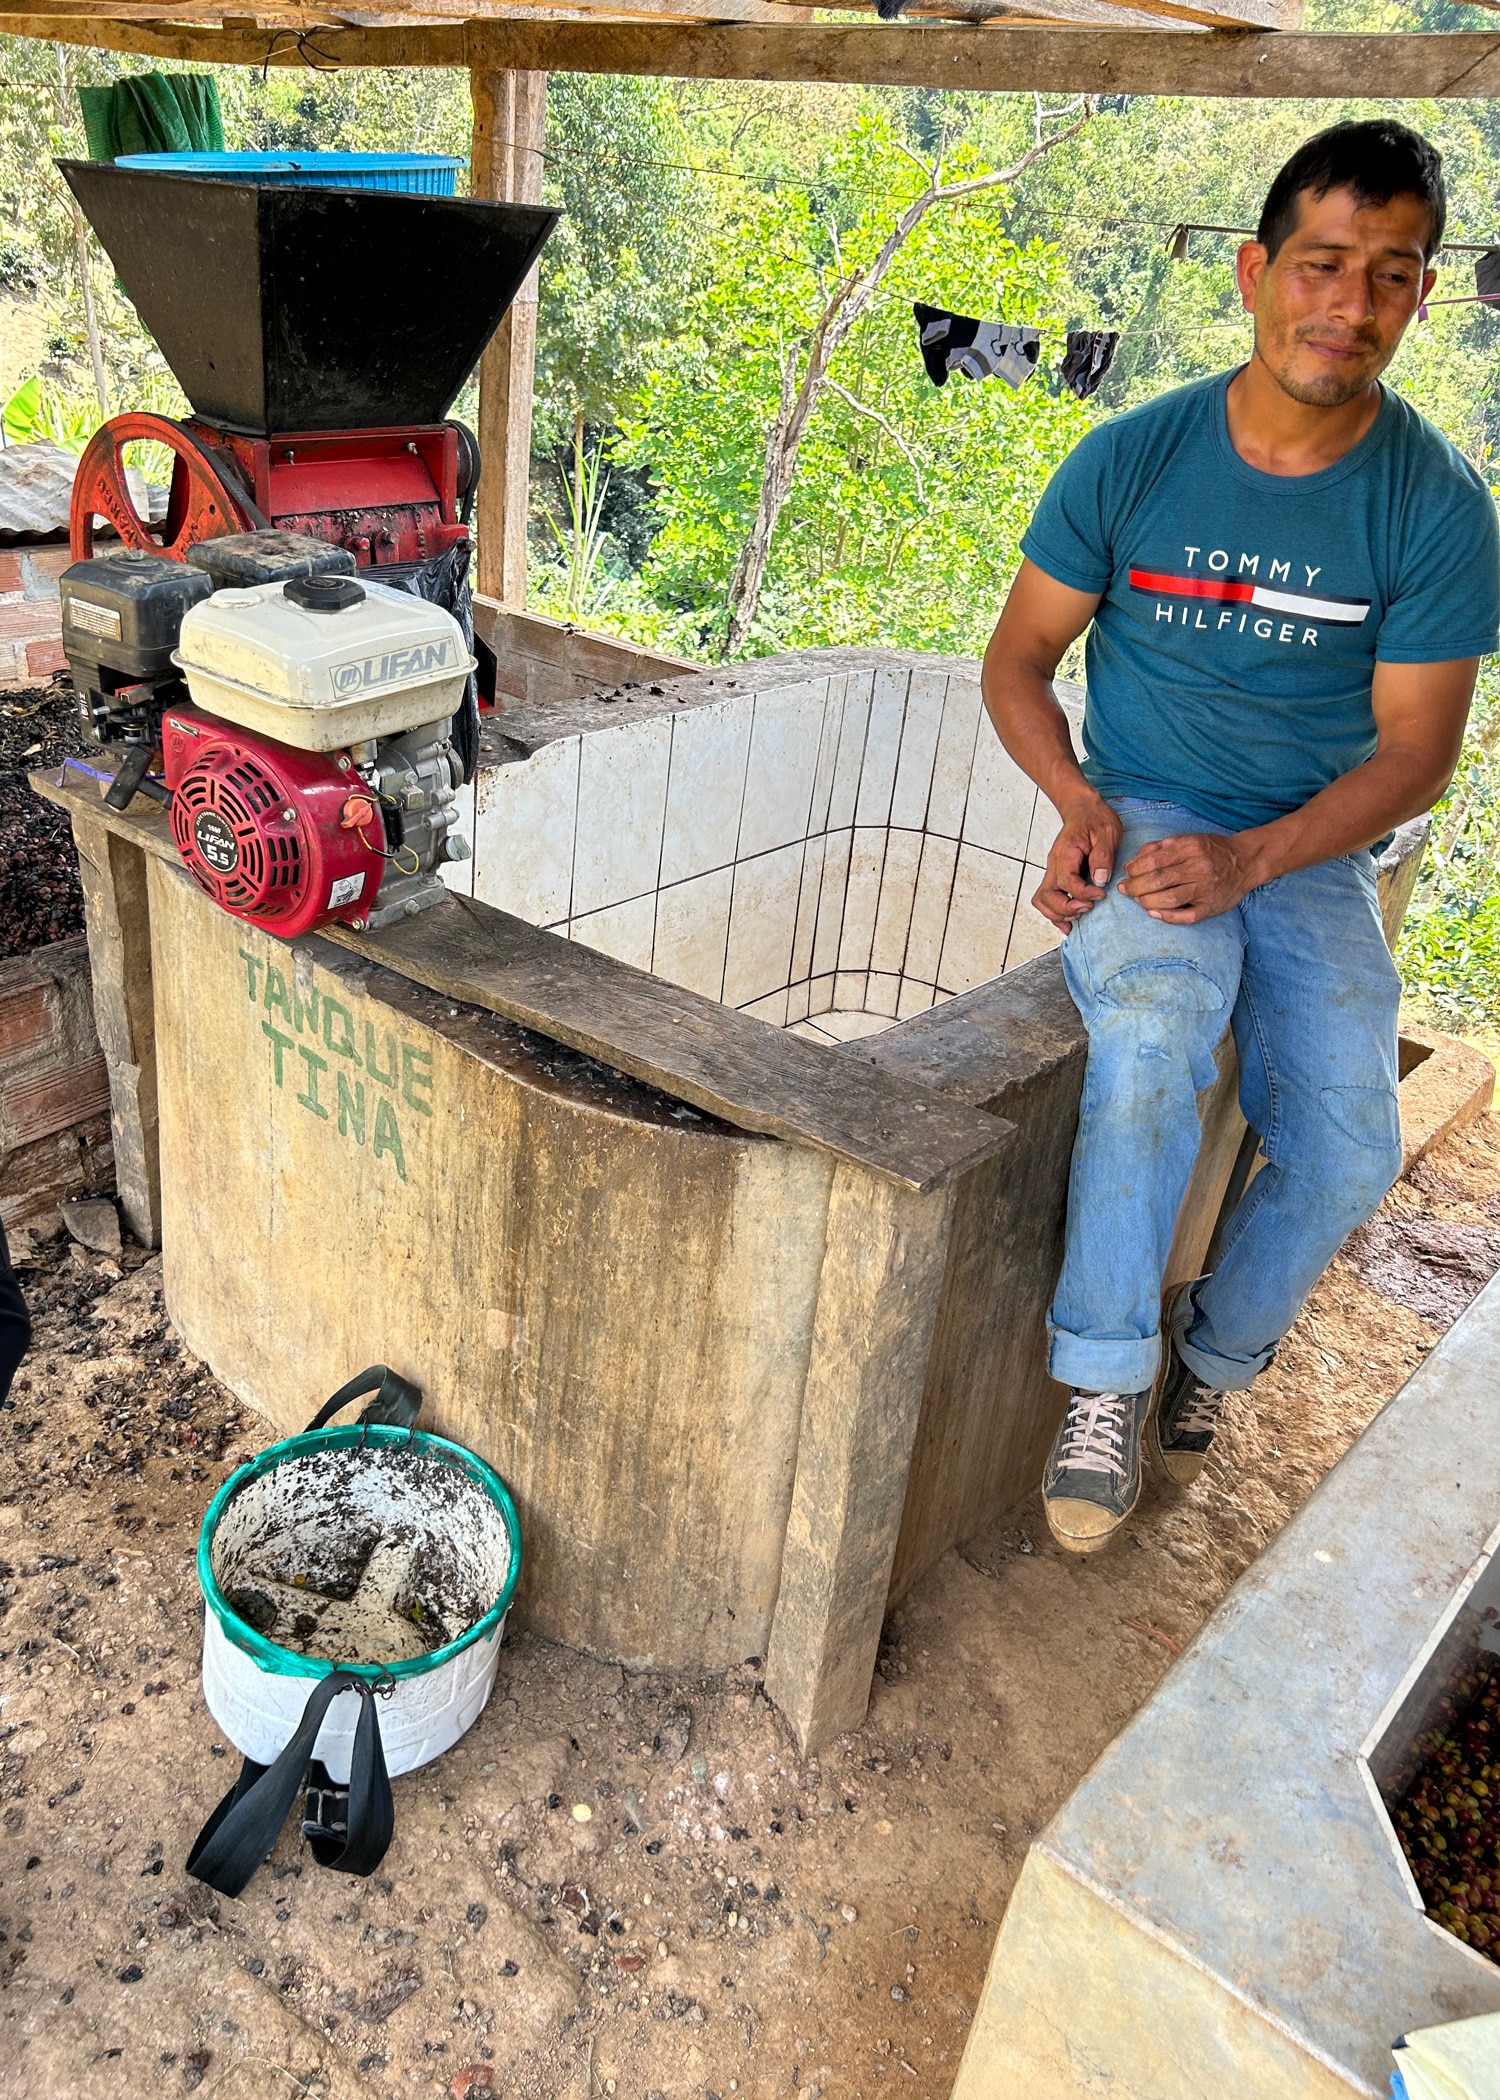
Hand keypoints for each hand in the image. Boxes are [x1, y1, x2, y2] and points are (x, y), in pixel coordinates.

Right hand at [1032, 796, 1122, 930]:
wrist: (1084, 809)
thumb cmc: (1095, 819)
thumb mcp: (1106, 832)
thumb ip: (1102, 856)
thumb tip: (1099, 880)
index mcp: (1066, 853)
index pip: (1066, 882)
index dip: (1083, 893)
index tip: (1100, 894)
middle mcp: (1054, 864)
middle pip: (1047, 896)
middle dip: (1066, 908)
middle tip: (1087, 908)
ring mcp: (1053, 871)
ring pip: (1043, 901)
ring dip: (1059, 914)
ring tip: (1079, 915)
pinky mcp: (1057, 877)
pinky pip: (1048, 900)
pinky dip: (1056, 914)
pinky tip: (1069, 922)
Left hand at [1118, 832, 1262, 921]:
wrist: (1245, 860)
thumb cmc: (1211, 849)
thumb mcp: (1187, 839)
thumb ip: (1160, 847)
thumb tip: (1134, 861)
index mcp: (1190, 848)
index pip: (1153, 861)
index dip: (1134, 869)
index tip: (1127, 874)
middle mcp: (1198, 868)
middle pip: (1158, 880)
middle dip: (1135, 887)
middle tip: (1125, 889)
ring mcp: (1206, 889)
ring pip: (1170, 899)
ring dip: (1147, 901)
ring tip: (1138, 900)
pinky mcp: (1211, 907)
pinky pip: (1187, 916)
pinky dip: (1168, 917)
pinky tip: (1154, 913)